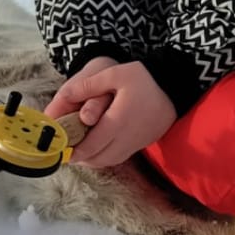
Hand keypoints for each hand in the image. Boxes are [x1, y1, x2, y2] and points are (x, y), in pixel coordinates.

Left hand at [44, 60, 175, 168]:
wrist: (174, 89)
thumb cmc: (144, 80)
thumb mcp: (116, 74)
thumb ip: (89, 85)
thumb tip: (65, 94)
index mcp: (118, 121)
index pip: (91, 144)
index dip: (74, 150)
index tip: (60, 150)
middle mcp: (126, 137)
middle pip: (98, 157)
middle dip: (80, 158)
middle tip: (65, 153)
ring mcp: (135, 143)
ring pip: (108, 161)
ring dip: (91, 160)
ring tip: (77, 154)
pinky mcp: (140, 145)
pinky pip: (118, 158)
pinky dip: (104, 158)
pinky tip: (95, 151)